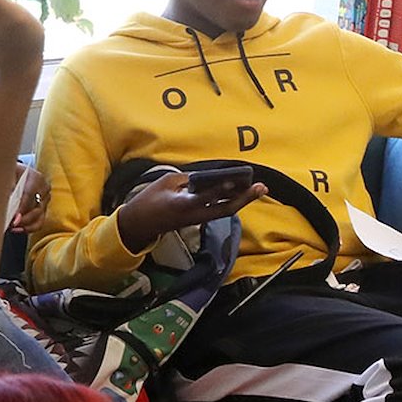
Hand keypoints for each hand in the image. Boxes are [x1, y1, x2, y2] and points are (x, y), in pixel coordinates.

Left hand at [8, 158, 50, 230]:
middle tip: (11, 224)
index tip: (13, 216)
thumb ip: (7, 185)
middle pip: (36, 207)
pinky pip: (39, 222)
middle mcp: (44, 189)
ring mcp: (45, 200)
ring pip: (39, 217)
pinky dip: (29, 228)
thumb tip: (5, 200)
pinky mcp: (43, 210)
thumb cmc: (9, 174)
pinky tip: (18, 230)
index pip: (30, 194)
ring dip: (26, 224)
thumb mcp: (7, 175)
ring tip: (12, 228)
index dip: (21, 206)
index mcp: (36, 177)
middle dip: (23, 218)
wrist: (14, 174)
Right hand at [114, 168, 262, 251]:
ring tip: (257, 188)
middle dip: (244, 198)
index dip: (221, 189)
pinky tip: (240, 192)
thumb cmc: (150, 200)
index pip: (205, 197)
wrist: (140, 224)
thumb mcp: (166, 182)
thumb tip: (207, 177)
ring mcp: (198, 219)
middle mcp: (194, 214)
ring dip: (241, 200)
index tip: (236, 180)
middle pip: (225, 209)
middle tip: (261, 187)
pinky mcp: (198, 220)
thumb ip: (188, 179)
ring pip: (224, 211)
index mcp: (182, 204)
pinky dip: (230, 200)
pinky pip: (218, 210)